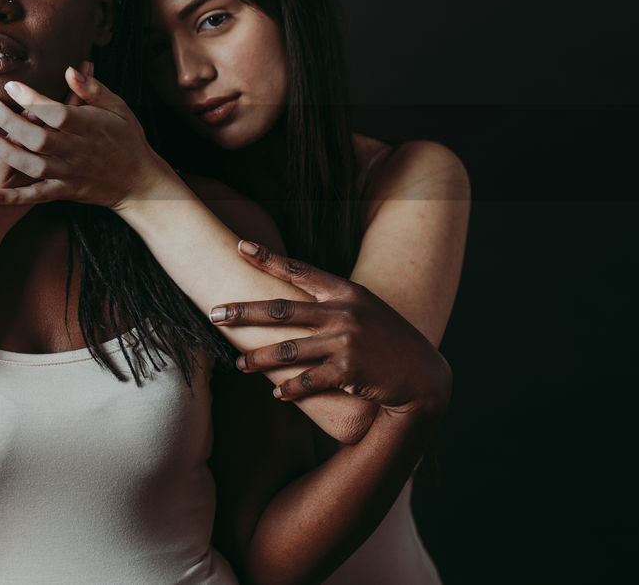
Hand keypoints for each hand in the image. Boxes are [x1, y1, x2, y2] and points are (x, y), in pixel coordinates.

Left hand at [0, 62, 175, 209]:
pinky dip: (16, 197)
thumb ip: (93, 90)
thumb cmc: (127, 139)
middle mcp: (78, 151)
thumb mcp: (118, 108)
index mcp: (91, 127)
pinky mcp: (66, 192)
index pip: (57, 113)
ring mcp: (70, 174)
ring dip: (7, 152)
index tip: (11, 86)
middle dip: (9, 121)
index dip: (33, 99)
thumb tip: (70, 69)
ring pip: (34, 166)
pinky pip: (38, 196)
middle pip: (39, 138)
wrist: (140, 183)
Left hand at [211, 242, 451, 418]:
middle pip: (280, 310)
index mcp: (346, 292)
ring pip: (288, 350)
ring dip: (258, 358)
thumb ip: (332, 303)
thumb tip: (291, 304)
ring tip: (239, 364)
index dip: (268, 258)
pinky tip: (276, 393)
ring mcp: (346, 343)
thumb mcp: (365, 310)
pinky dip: (289, 389)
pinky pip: (308, 381)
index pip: (299, 270)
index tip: (241, 246)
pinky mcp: (349, 372)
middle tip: (214, 315)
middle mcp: (343, 313)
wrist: (424, 377)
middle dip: (243, 312)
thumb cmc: (388, 341)